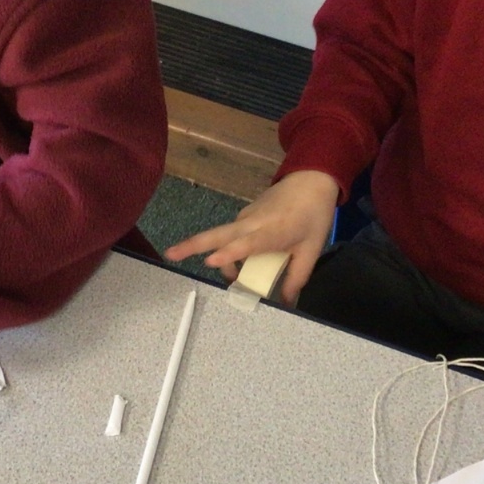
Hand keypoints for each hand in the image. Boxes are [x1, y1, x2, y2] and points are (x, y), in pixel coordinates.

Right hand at [164, 170, 338, 304]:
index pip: (247, 243)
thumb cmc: (314, 215)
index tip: (210, 261)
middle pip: (218, 234)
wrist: (311, 180)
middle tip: (170, 254)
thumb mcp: (311, 250)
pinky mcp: (244, 216)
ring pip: (220, 235)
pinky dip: (226, 249)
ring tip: (197, 266)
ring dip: (205, 249)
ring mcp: (245, 217)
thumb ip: (296, 277)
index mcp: (272, 231)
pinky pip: (230, 235)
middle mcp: (252, 223)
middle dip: (192, 244)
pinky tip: (236, 265)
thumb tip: (286, 303)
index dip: (229, 253)